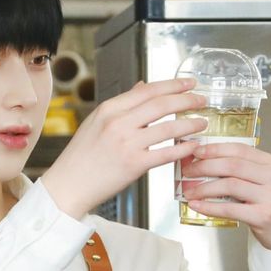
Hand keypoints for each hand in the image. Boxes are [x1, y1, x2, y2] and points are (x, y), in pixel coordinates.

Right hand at [42, 79, 207, 218]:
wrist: (68, 186)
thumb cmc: (80, 158)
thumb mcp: (96, 122)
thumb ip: (122, 104)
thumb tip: (143, 86)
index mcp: (109, 109)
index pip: (148, 90)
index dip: (173, 85)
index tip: (189, 84)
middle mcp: (118, 123)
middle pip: (162, 104)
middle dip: (187, 100)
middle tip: (202, 100)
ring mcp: (127, 144)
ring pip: (168, 127)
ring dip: (190, 123)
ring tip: (201, 123)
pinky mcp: (134, 165)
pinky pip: (166, 153)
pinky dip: (183, 148)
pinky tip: (192, 145)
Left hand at [182, 141, 270, 250]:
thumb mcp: (267, 182)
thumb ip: (246, 171)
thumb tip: (208, 164)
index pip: (240, 150)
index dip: (215, 149)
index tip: (196, 151)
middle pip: (232, 165)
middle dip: (204, 166)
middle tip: (188, 171)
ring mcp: (270, 197)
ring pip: (229, 185)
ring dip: (204, 187)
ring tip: (189, 191)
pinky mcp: (263, 216)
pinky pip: (229, 209)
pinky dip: (209, 207)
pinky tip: (197, 206)